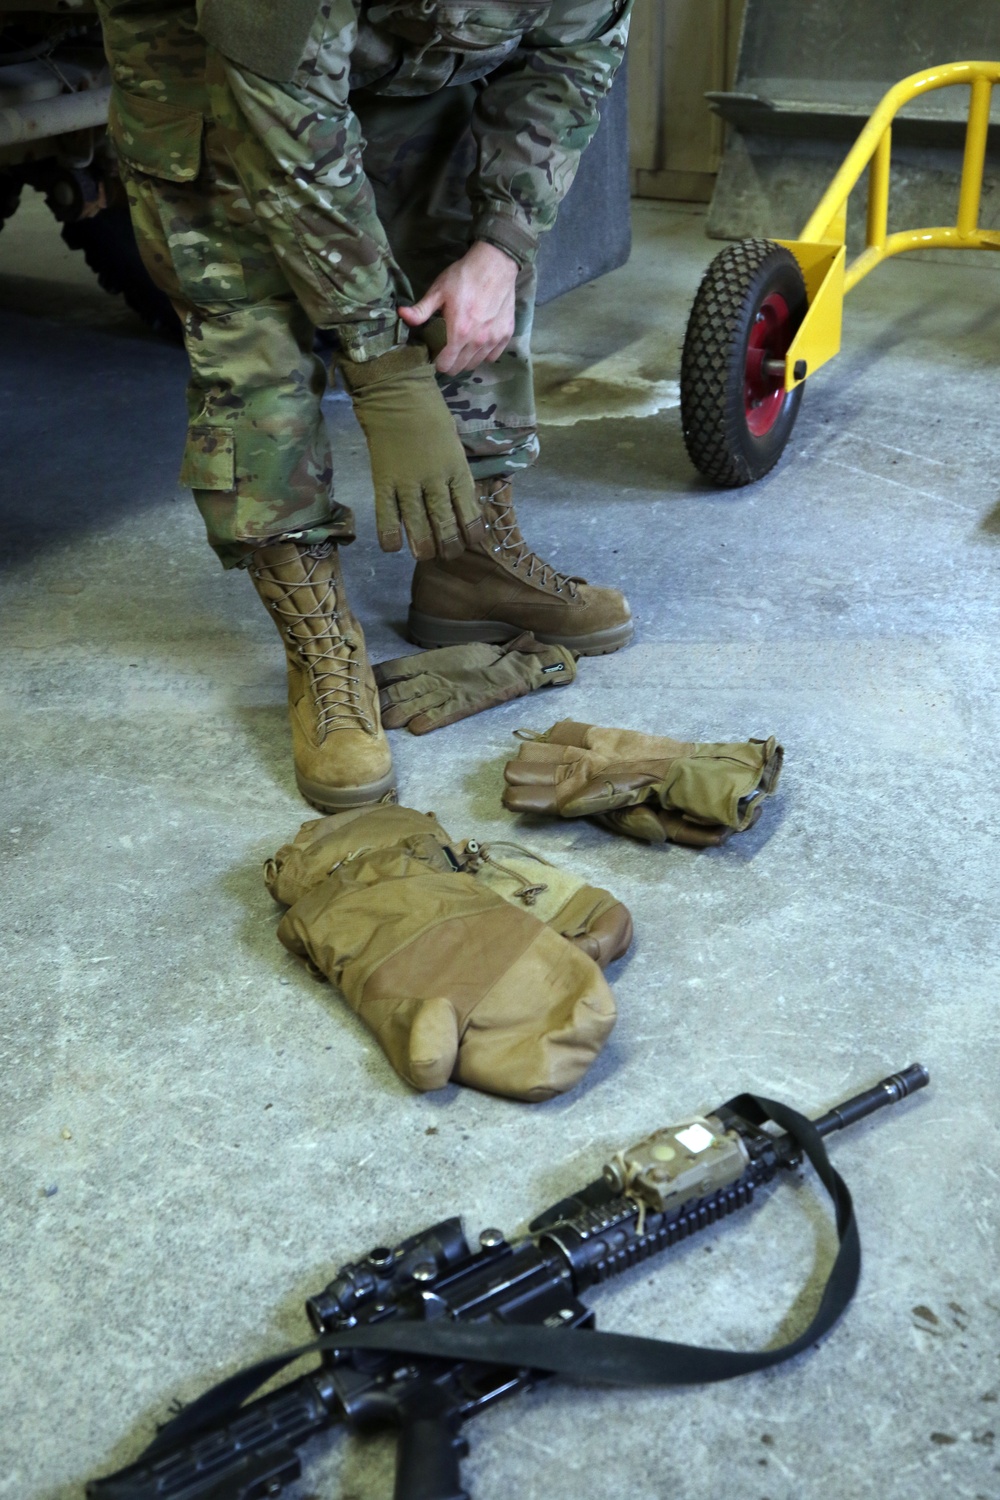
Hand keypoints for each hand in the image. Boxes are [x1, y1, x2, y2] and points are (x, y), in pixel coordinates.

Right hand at [338, 344, 478, 558]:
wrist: (397, 392)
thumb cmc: (430, 413)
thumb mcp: (454, 444)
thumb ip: (454, 474)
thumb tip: (455, 502)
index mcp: (458, 470)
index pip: (470, 511)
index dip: (471, 532)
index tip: (469, 541)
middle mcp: (437, 481)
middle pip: (446, 524)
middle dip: (449, 546)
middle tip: (447, 555)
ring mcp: (409, 484)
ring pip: (419, 526)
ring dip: (424, 547)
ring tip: (424, 555)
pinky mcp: (384, 482)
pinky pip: (387, 517)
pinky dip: (390, 536)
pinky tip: (392, 546)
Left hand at [399, 241, 518, 374]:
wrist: (495, 264)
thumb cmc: (464, 276)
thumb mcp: (439, 291)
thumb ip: (421, 309)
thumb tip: (401, 315)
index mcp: (458, 333)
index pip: (446, 365)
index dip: (438, 362)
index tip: (435, 353)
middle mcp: (477, 342)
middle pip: (460, 368)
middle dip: (451, 363)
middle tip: (447, 349)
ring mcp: (493, 340)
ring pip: (476, 363)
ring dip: (467, 359)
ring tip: (462, 346)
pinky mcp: (506, 335)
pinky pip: (492, 356)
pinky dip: (484, 353)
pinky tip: (479, 342)